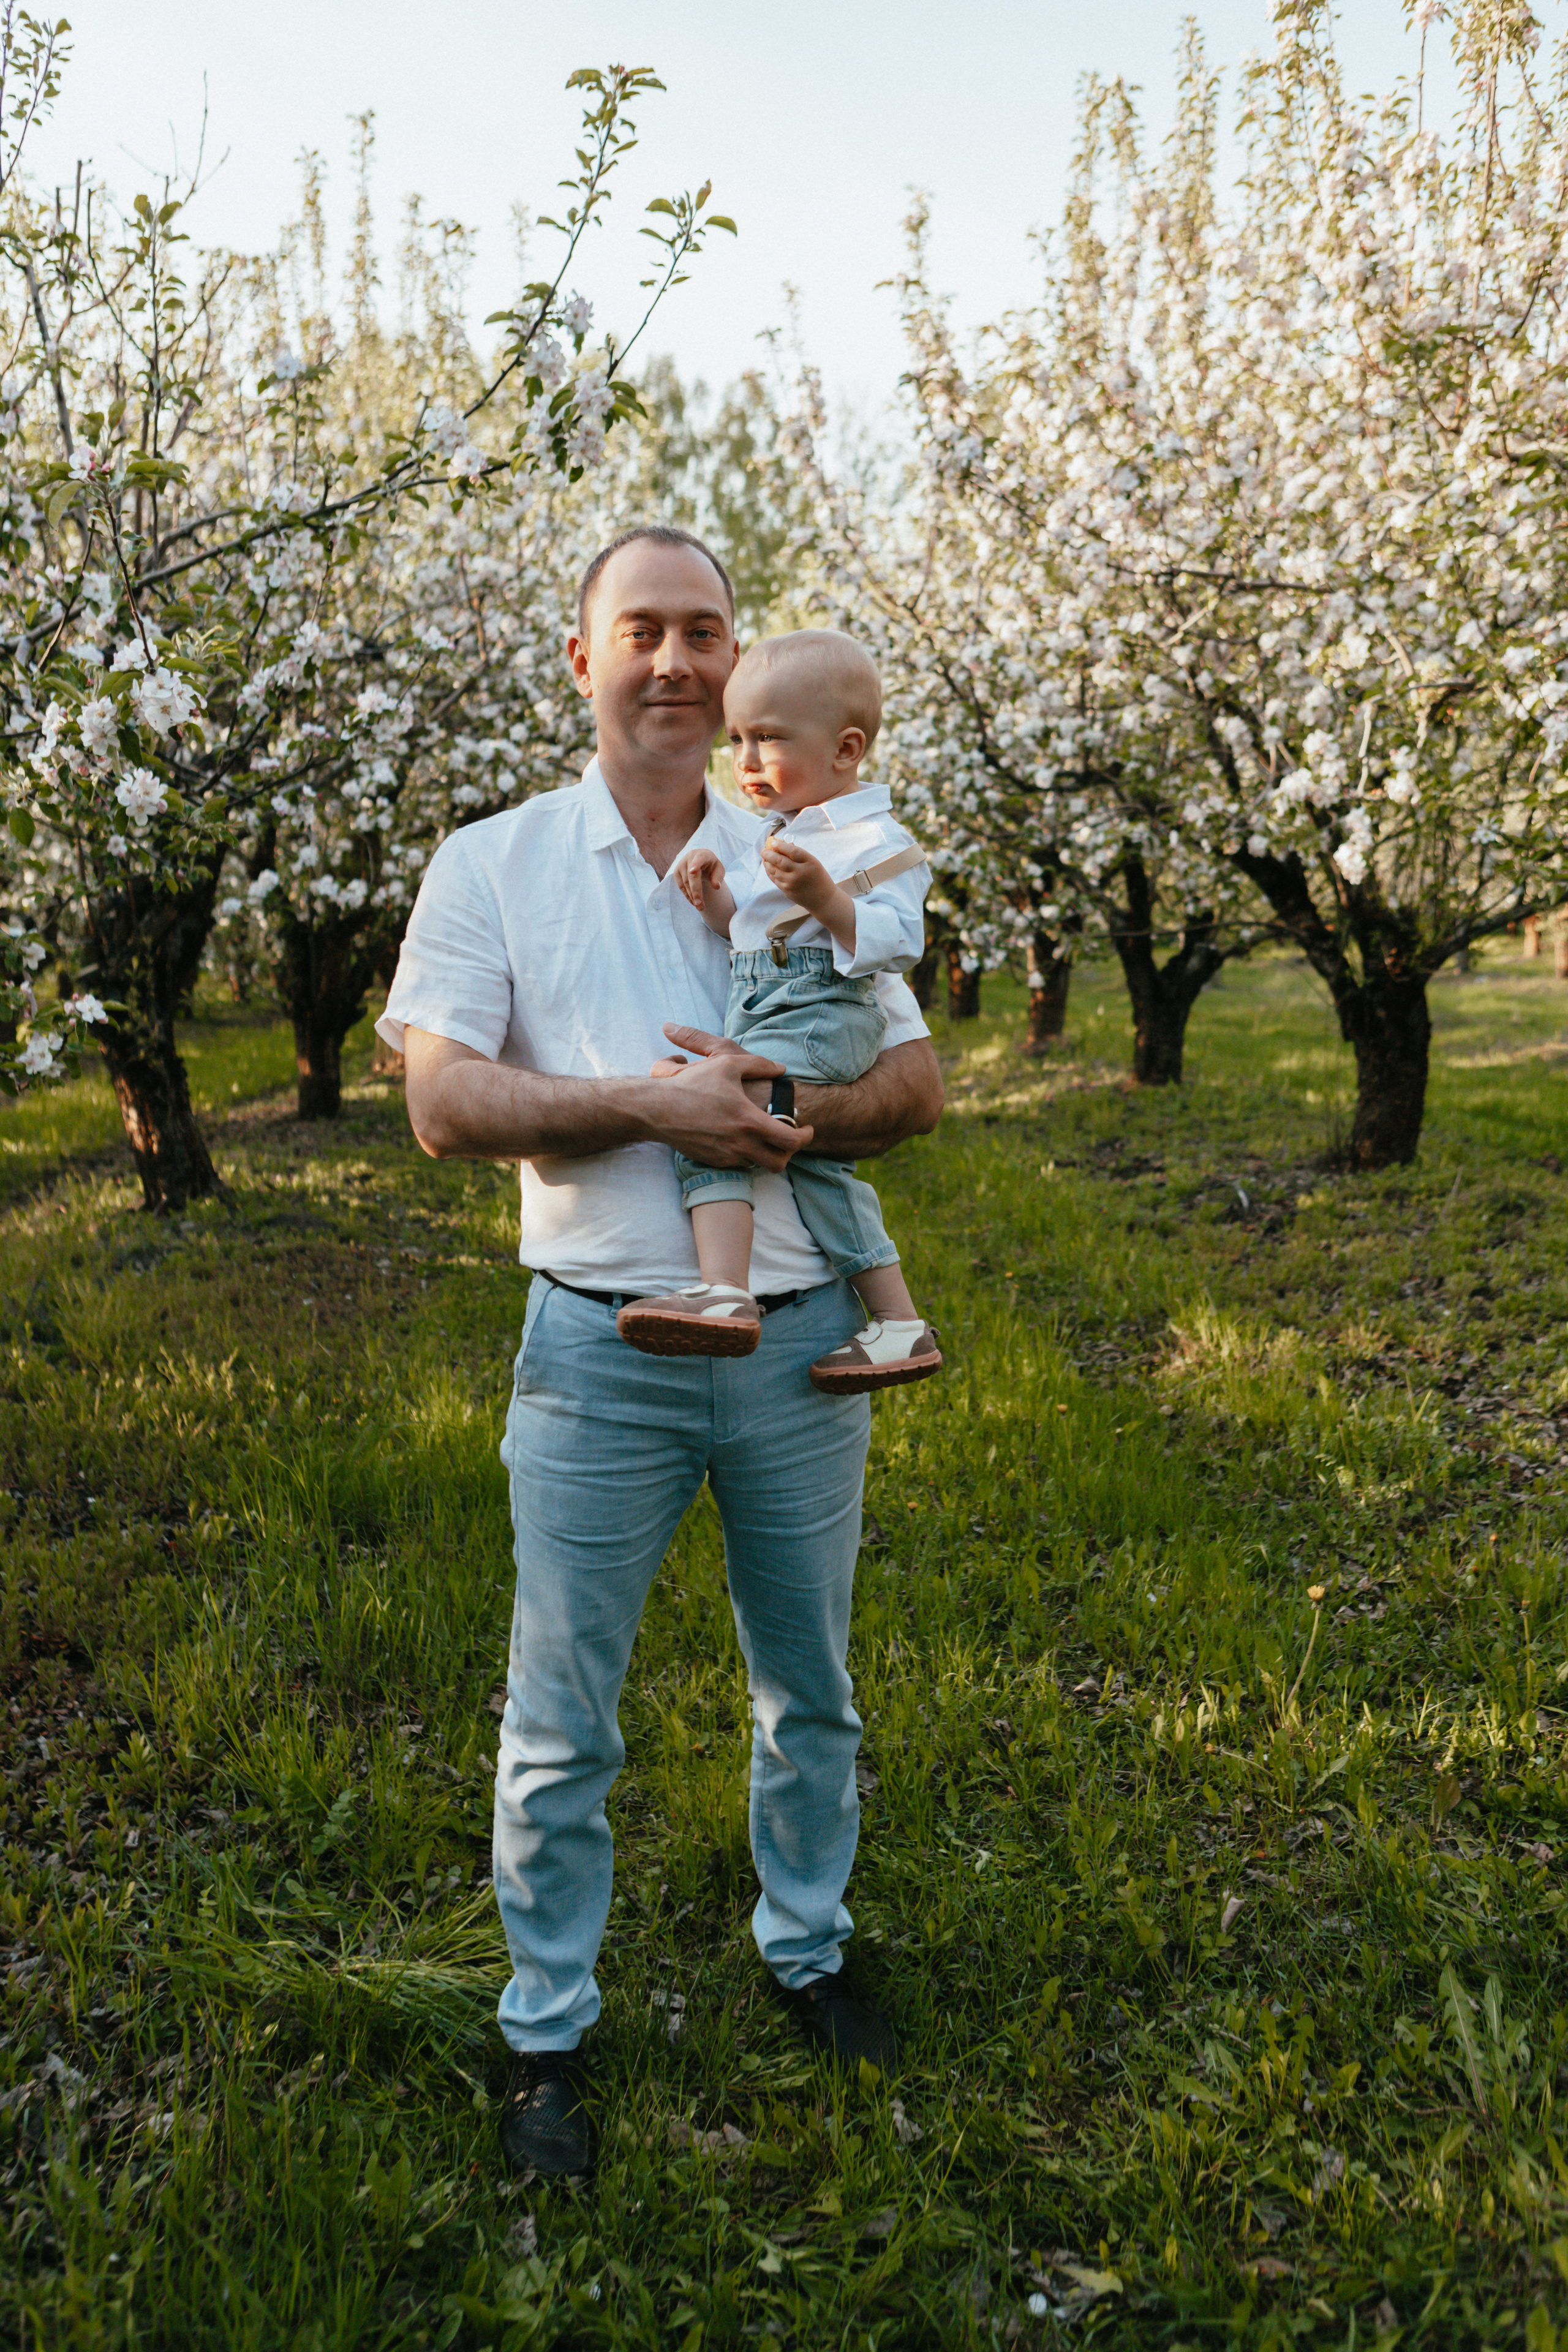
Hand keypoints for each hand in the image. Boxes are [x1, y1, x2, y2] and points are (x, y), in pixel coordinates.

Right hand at [647, 1024, 814, 1166]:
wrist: (658, 1110)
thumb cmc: (693, 1084)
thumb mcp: (727, 1064)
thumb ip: (759, 1064)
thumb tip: (780, 1068)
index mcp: (749, 1122)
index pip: (791, 1140)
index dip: (805, 1136)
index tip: (806, 1128)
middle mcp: (741, 1145)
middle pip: (779, 1163)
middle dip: (791, 1153)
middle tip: (791, 1139)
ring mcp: (727, 1156)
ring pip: (760, 1165)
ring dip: (769, 1154)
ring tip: (768, 1137)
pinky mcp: (714, 1161)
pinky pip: (740, 1163)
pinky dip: (748, 1154)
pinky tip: (743, 1137)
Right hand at [675, 846, 725, 911]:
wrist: (700, 861)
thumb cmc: (711, 865)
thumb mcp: (719, 870)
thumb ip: (718, 877)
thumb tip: (716, 887)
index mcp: (702, 854)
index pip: (698, 859)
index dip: (695, 865)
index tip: (693, 871)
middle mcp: (689, 858)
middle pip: (691, 877)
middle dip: (696, 892)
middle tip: (700, 906)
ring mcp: (681, 865)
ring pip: (686, 884)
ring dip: (692, 897)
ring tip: (700, 907)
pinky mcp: (676, 873)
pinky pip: (681, 887)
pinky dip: (688, 896)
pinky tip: (694, 903)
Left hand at [760, 833, 834, 913]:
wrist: (823, 899)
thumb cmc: (818, 877)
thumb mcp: (813, 862)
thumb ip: (799, 854)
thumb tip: (782, 844)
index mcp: (809, 862)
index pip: (792, 851)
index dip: (781, 845)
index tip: (773, 841)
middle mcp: (800, 873)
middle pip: (780, 861)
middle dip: (768, 854)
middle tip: (763, 850)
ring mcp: (792, 883)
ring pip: (774, 870)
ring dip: (767, 863)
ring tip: (764, 857)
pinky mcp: (787, 891)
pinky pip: (775, 879)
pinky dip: (770, 871)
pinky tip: (768, 867)